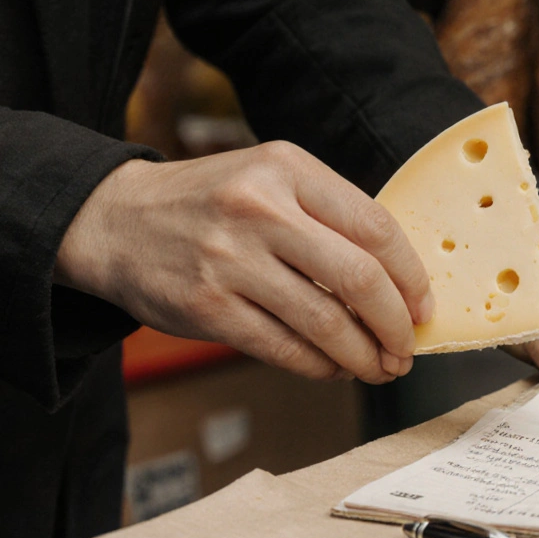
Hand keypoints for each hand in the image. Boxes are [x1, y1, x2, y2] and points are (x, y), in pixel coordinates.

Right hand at [56, 142, 431, 383]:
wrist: (114, 220)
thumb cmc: (212, 204)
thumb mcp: (271, 180)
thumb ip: (330, 217)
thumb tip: (401, 284)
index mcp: (288, 169)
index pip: (376, 227)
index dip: (411, 277)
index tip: (423, 308)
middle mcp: (260, 209)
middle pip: (359, 278)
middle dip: (396, 325)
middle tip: (406, 350)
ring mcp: (230, 259)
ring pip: (324, 321)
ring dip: (363, 355)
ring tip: (378, 367)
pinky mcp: (207, 307)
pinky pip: (283, 347)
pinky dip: (319, 366)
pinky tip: (333, 368)